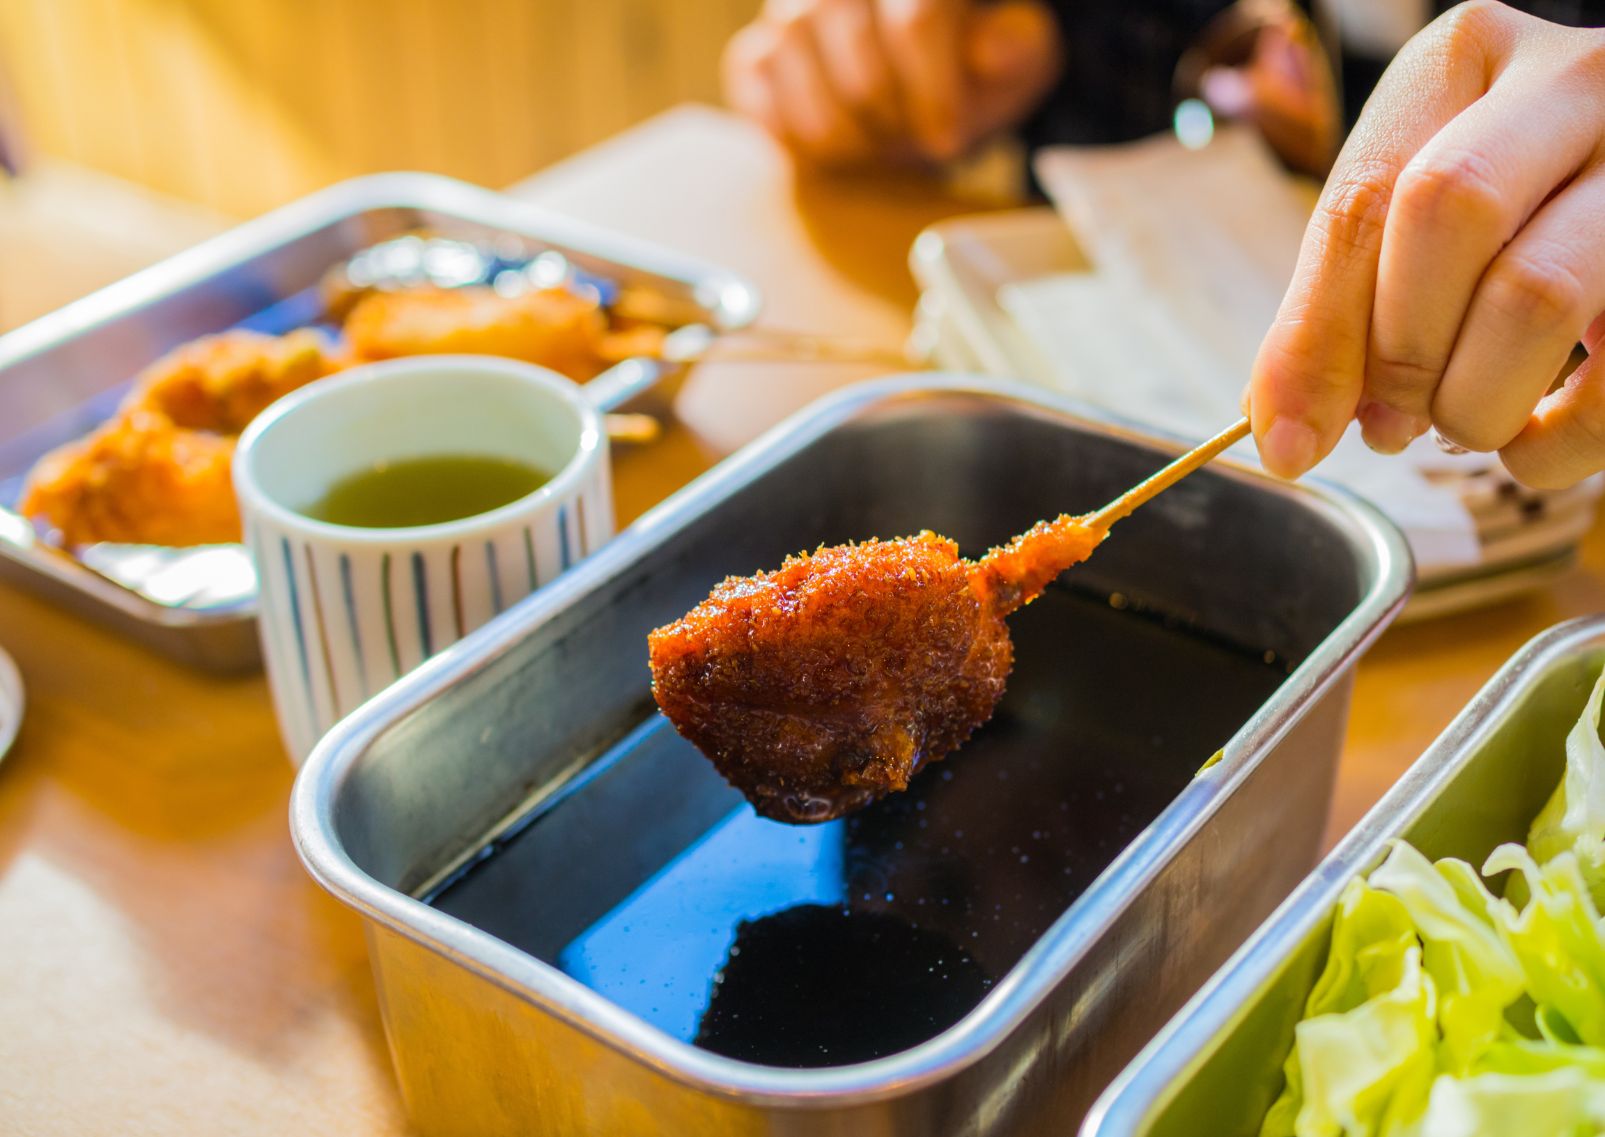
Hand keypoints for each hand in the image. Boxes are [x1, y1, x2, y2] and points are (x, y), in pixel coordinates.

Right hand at [722, 0, 1062, 165]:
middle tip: (911, 146)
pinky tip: (832, 145)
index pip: (917, 17)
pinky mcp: (757, 48)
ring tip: (873, 148)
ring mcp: (792, 5)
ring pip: (791, 53)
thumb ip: (1017, 49)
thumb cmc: (974, 70)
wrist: (926, 89)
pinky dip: (789, 125)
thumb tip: (994, 48)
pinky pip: (753, 77)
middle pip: (850, 45)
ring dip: (837, 125)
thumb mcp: (1021, 60)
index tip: (947, 140)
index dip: (931, 90)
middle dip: (886, 114)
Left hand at [1248, 1, 1604, 487]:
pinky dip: (1559, 442)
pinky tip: (1528, 448)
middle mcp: (1571, 82)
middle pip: (1448, 214)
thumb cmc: (1502, 206)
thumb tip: (1285, 430)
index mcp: (1463, 61)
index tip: (1289, 439)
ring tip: (1460, 426)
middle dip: (1399, 352)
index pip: (1364, 199)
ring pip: (1538, 292)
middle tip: (1391, 420)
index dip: (1316, 337)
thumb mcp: (1407, 214)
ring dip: (1475, 401)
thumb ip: (1338, 304)